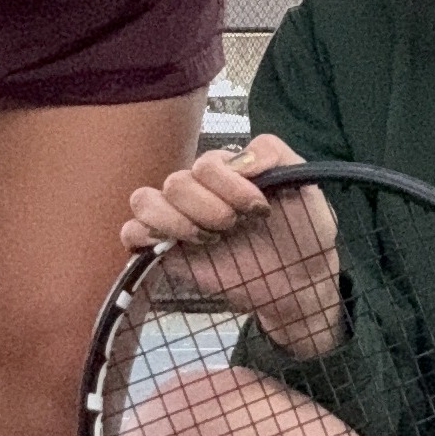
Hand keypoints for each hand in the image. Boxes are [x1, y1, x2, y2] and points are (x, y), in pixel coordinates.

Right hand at [119, 133, 339, 354]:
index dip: (230, 184)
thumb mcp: (304, 183)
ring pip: (145, 200)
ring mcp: (179, 219)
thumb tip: (239, 159)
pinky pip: (130, 233)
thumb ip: (274, 153)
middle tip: (234, 227)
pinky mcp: (166, 251)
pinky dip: (141, 234)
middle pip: (177, 183)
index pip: (206, 164)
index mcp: (226, 171)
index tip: (260, 208)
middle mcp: (198, 191)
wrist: (301, 282)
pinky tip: (171, 244)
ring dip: (177, 221)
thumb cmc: (303, 231)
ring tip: (209, 238)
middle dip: (209, 207)